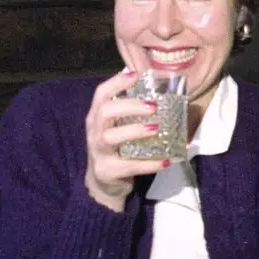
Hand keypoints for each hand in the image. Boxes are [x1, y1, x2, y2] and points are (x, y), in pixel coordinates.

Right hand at [83, 68, 170, 211]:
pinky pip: (129, 166)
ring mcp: (98, 152)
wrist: (102, 183)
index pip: (101, 94)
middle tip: (153, 106)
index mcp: (96, 117)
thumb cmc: (115, 149)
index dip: (116, 82)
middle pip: (105, 112)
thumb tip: (158, 95)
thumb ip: (128, 114)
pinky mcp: (106, 171)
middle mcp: (94, 132)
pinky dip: (148, 164)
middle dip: (129, 106)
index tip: (135, 74)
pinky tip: (165, 161)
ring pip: (110, 137)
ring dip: (134, 131)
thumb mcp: (116, 129)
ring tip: (155, 129)